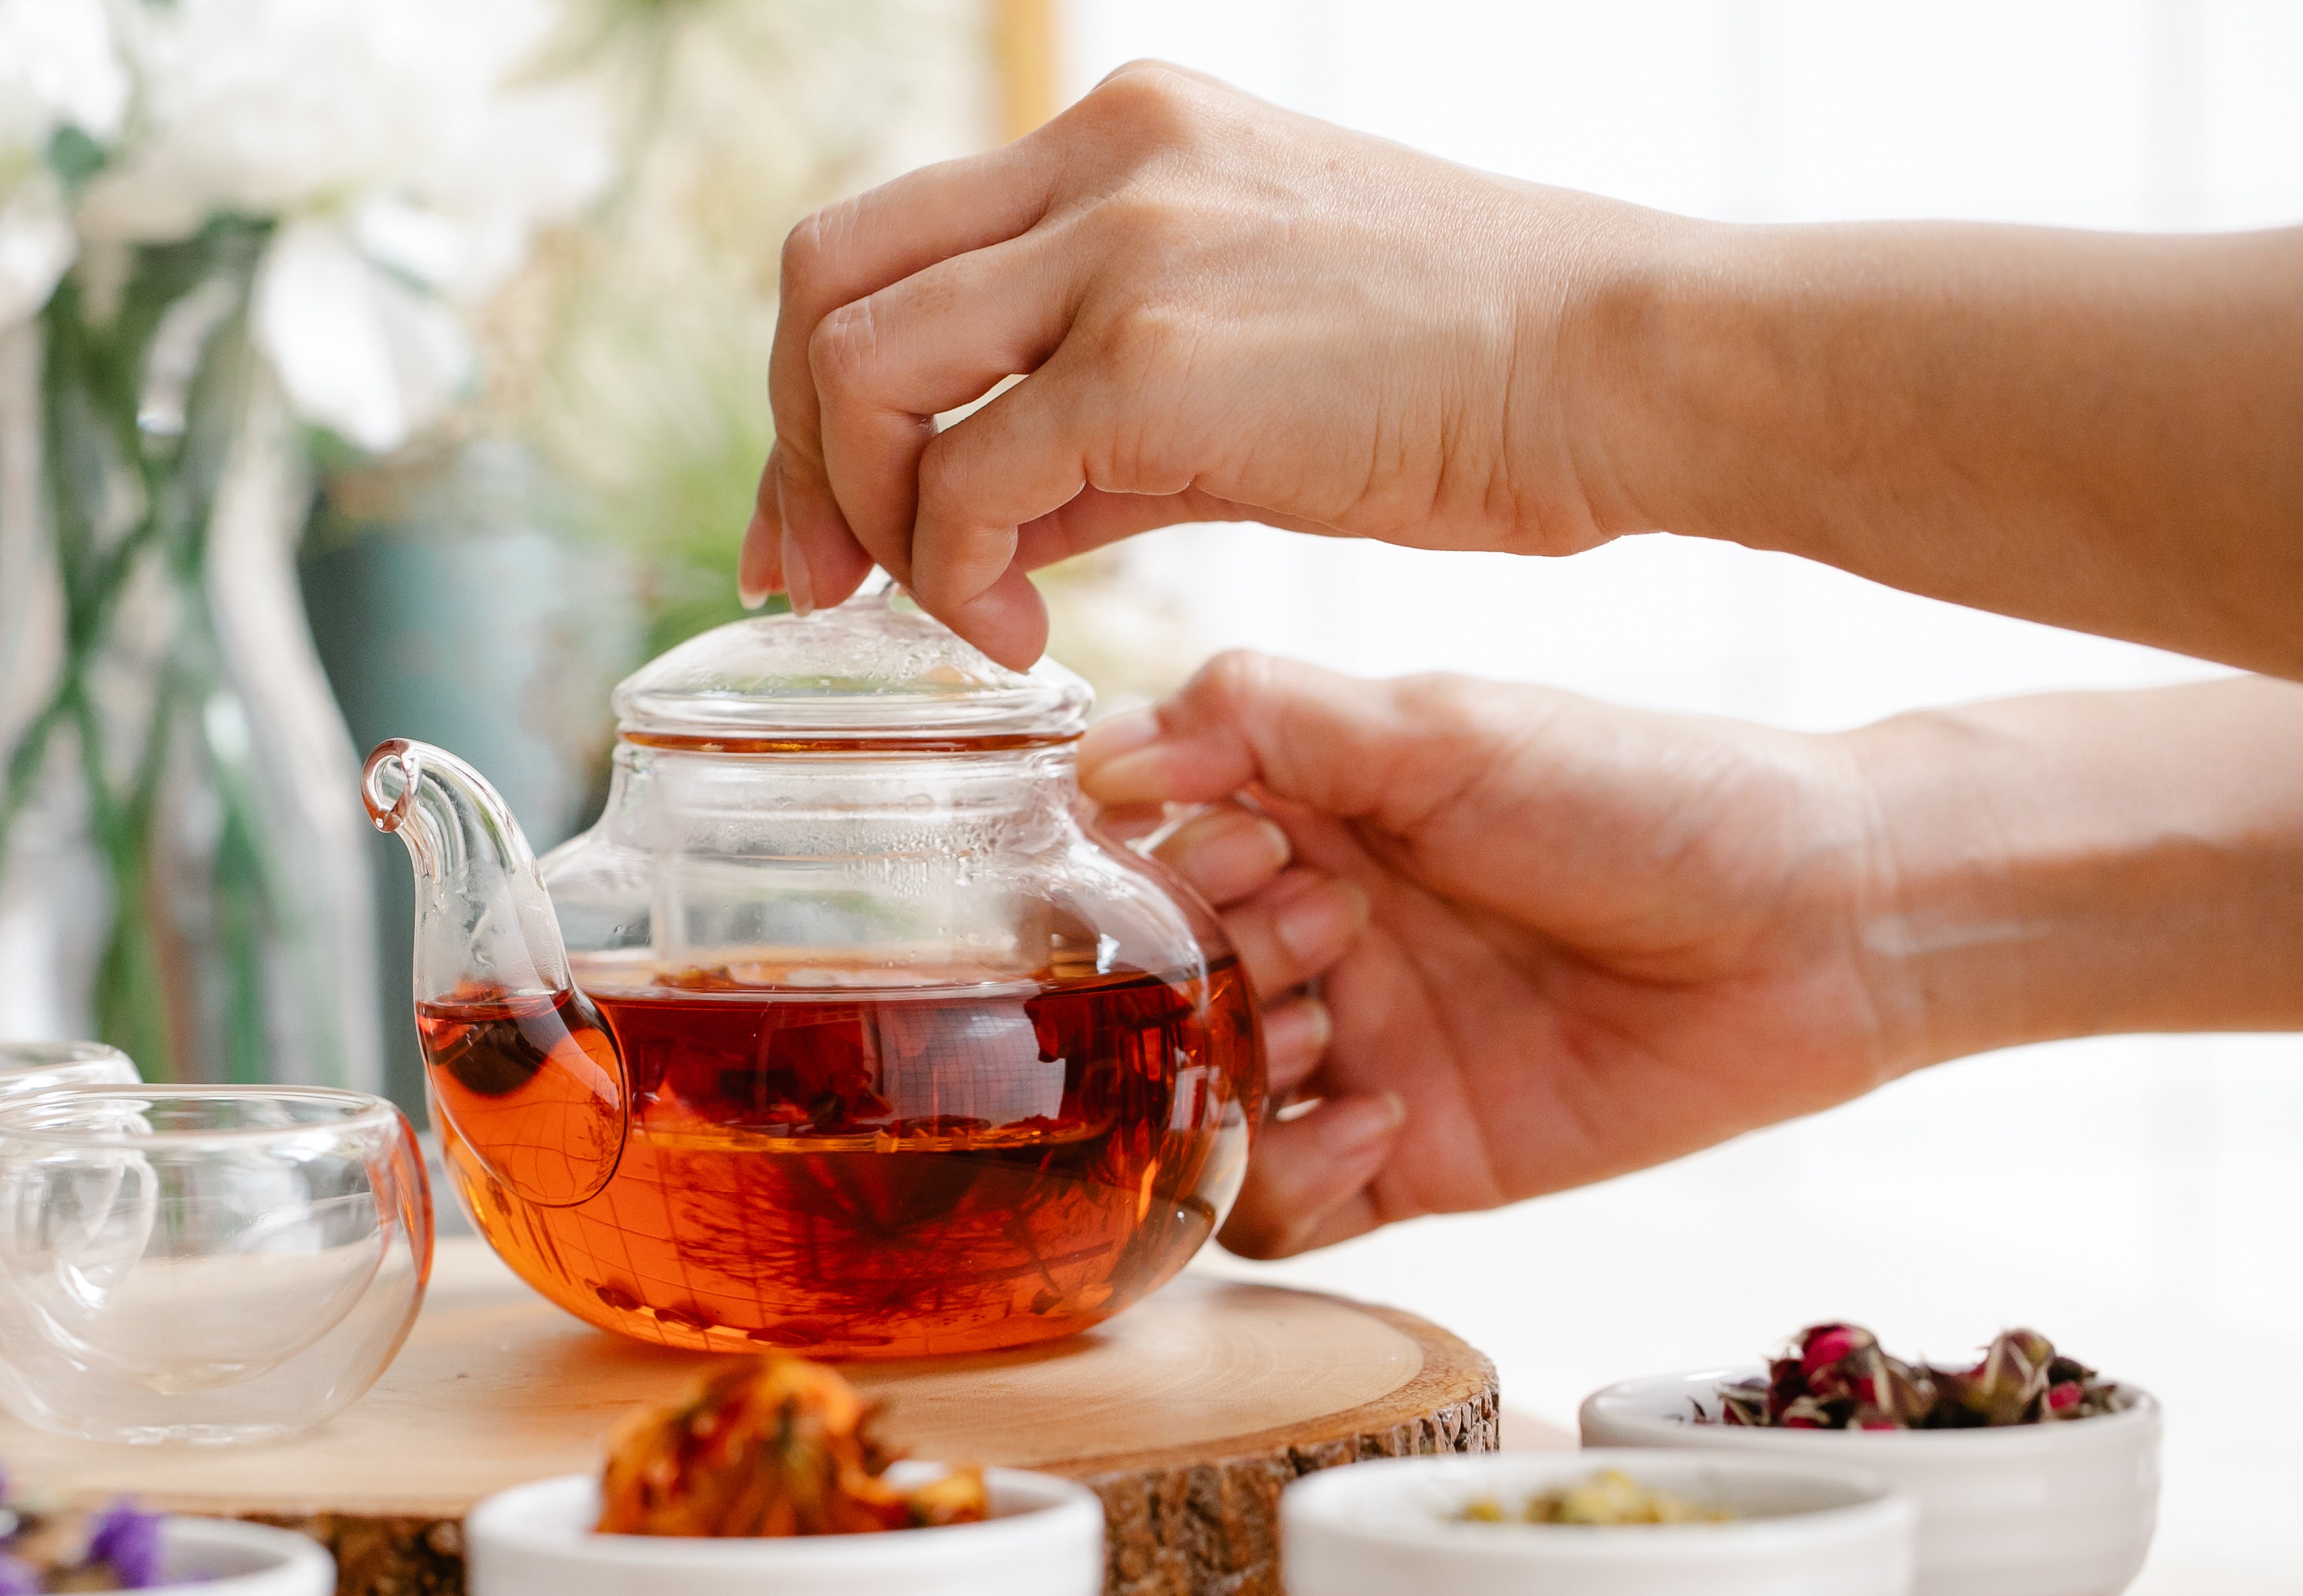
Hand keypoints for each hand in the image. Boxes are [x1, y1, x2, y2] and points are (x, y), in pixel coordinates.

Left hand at [738, 61, 1656, 667]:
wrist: (1622, 367)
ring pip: (861, 369)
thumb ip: (1092, 419)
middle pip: (825, 281)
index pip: (880, 240)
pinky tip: (1020, 635)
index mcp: (1122, 138)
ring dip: (863, 514)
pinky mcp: (1153, 361)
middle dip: (795, 449)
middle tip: (819, 581)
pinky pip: (964, 479)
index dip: (810, 389)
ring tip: (948, 612)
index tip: (820, 521)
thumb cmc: (1465, 380)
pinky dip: (955, 577)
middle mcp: (1104, 159)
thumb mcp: (1242, 362)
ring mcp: (1123, 247)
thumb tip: (980, 519)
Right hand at [1089, 655, 1894, 1256]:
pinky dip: (1290, 1177)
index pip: (1147, 850)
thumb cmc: (1652, 799)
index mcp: (1312, 813)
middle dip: (1199, 968)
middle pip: (1155, 983)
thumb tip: (1100, 750)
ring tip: (1327, 1030)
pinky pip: (1278, 1207)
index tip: (1239, 848)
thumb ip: (1269, 722)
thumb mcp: (1449, 732)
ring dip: (1229, 1073)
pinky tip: (1379, 1117)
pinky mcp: (1406, 1158)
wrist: (1824, 929)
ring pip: (1191, 1103)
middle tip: (1313, 936)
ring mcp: (1354, 1049)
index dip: (1156, 863)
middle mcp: (1314, 934)